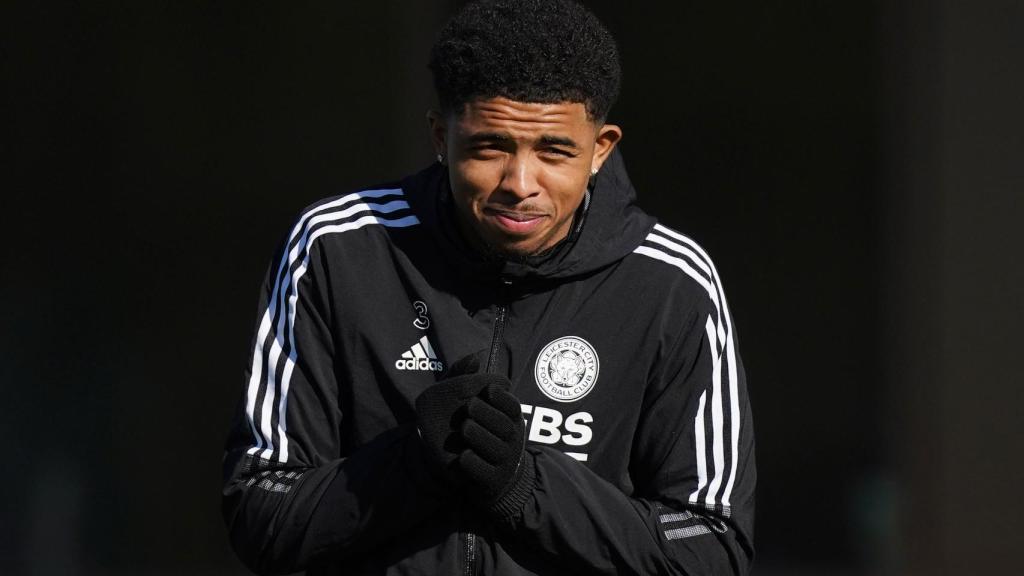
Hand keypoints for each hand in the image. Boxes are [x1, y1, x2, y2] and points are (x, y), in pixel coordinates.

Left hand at [415, 374, 535, 518]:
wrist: (491, 478)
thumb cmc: (483, 432)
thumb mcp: (479, 408)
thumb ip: (470, 382)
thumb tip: (474, 357)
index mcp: (511, 420)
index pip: (513, 407)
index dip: (503, 398)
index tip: (488, 389)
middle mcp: (512, 440)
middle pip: (504, 425)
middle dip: (487, 414)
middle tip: (470, 406)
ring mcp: (504, 462)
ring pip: (495, 448)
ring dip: (479, 436)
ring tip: (465, 427)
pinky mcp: (492, 481)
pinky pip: (484, 473)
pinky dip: (474, 464)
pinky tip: (462, 456)